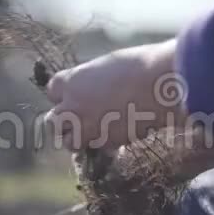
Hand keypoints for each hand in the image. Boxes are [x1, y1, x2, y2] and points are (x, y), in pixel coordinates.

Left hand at [45, 39, 184, 149]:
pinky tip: (115, 133)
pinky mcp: (105, 143)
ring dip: (78, 137)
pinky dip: (101, 144)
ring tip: (94, 130)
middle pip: (53, 121)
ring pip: (69, 142)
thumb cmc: (140, 66)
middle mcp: (74, 106)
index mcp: (72, 81)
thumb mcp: (108, 66)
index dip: (64, 93)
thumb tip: (92, 90)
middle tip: (79, 117)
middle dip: (64, 120)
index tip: (75, 93)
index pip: (52, 90)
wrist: (161, 86)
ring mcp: (88, 128)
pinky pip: (95, 148)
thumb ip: (92, 82)